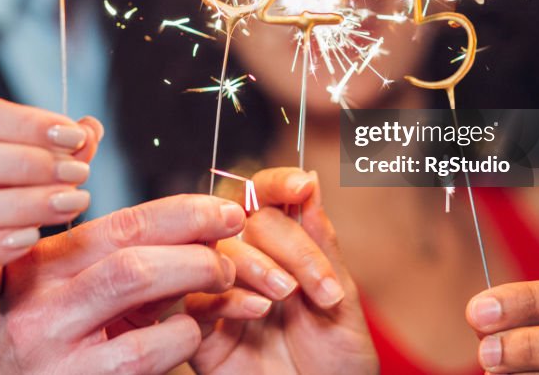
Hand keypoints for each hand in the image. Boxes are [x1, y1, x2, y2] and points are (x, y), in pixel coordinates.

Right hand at [0, 194, 245, 373]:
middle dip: (197, 247)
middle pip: (132, 254)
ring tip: (219, 286)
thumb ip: (123, 249)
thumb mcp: (78, 288)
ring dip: (194, 279)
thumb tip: (180, 202)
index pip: (121, 224)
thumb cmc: (64, 337)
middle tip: (231, 255)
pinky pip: (145, 351)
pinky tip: (188, 333)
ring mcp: (52, 349)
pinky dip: (181, 335)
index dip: (183, 212)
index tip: (226, 211)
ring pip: (135, 287)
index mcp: (40, 264)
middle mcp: (38, 301)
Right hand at [186, 168, 377, 374]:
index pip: (266, 198)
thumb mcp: (340, 299)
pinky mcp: (202, 333)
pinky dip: (229, 298)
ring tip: (288, 297)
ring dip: (258, 267)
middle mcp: (247, 266)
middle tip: (320, 286)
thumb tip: (311, 182)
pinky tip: (258, 313)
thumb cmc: (338, 363)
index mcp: (281, 249)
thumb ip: (320, 243)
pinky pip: (197, 300)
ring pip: (217, 253)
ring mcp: (222, 296)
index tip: (302, 185)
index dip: (278, 183)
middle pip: (244, 220)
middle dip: (288, 244)